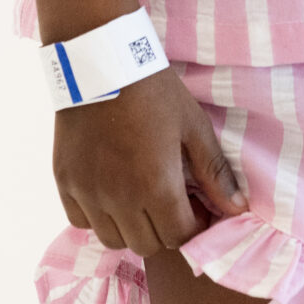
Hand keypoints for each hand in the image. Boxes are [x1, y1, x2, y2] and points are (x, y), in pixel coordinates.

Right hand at [54, 65, 248, 254]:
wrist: (101, 59)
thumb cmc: (154, 90)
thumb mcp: (193, 125)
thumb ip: (215, 172)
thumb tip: (239, 208)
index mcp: (156, 186)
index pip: (179, 238)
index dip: (194, 227)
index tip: (194, 207)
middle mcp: (119, 198)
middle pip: (147, 244)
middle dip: (164, 229)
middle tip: (168, 201)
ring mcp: (88, 192)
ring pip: (113, 239)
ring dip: (131, 227)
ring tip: (138, 198)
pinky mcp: (64, 181)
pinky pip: (81, 221)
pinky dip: (97, 216)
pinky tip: (109, 190)